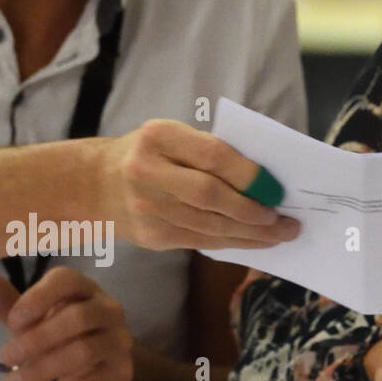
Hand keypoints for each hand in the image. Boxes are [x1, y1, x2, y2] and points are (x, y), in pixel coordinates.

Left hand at [0, 266, 133, 380]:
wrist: (104, 366)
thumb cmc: (62, 335)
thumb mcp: (35, 319)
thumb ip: (11, 303)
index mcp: (84, 289)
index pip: (67, 280)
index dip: (39, 298)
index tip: (12, 322)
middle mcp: (108, 310)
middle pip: (79, 318)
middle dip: (37, 339)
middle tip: (5, 358)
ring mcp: (119, 342)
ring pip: (84, 352)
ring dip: (42, 370)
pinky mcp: (121, 373)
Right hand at [97, 119, 301, 251]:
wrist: (95, 185)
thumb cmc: (150, 156)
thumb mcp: (172, 138)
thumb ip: (210, 151)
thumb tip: (265, 180)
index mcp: (158, 137)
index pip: (212, 156)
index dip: (249, 176)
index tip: (277, 189)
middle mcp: (147, 171)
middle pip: (211, 196)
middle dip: (253, 212)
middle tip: (286, 221)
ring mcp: (147, 208)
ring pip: (210, 226)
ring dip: (251, 234)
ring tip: (280, 235)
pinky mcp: (152, 236)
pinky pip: (202, 242)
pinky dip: (234, 244)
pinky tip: (256, 242)